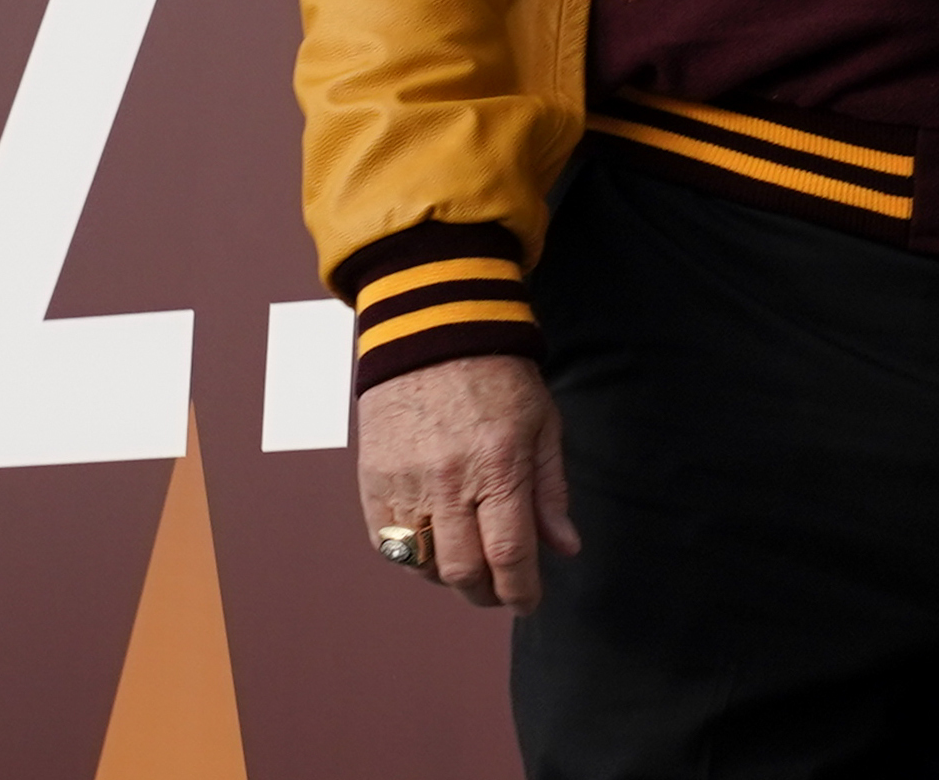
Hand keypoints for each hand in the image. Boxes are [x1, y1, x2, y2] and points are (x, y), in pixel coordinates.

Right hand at [355, 354, 577, 612]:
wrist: (434, 336)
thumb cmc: (499, 379)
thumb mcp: (543, 426)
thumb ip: (551, 492)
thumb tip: (565, 549)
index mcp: (499, 465)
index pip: (510, 552)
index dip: (521, 591)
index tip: (529, 603)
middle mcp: (449, 481)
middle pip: (463, 571)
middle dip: (486, 595)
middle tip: (501, 593)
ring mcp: (405, 484)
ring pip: (423, 565)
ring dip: (449, 580)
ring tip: (471, 567)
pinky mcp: (373, 482)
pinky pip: (388, 544)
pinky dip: (413, 559)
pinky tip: (435, 547)